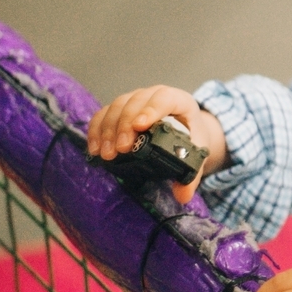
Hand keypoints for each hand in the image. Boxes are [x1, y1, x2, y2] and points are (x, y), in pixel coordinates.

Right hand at [86, 85, 226, 202]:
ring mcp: (135, 99)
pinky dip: (96, 129)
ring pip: (117, 106)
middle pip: (136, 102)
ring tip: (107, 154)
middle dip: (125, 125)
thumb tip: (183, 195)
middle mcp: (155, 95)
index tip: (140, 126)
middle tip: (121, 150)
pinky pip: (103, 113)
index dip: (151, 109)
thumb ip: (192, 173)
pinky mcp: (119, 109)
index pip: (165, 98)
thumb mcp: (196, 152)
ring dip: (108, 130)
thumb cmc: (190, 137)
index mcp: (180, 101)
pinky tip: (95, 149)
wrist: (185, 129)